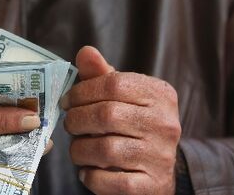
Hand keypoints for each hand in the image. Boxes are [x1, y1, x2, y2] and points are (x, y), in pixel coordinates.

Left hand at [62, 46, 180, 194]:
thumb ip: (103, 75)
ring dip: (80, 150)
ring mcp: (161, 156)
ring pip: (105, 149)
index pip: (114, 83)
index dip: (82, 91)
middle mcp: (166, 124)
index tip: (67, 101)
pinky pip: (110, 181)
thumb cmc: (135, 126)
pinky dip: (91, 176)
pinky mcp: (152, 186)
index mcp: (161, 95)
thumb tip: (85, 52)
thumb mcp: (124, 97)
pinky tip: (89, 170)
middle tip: (69, 125)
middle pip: (107, 115)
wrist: (160, 172)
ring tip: (78, 149)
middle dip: (77, 120)